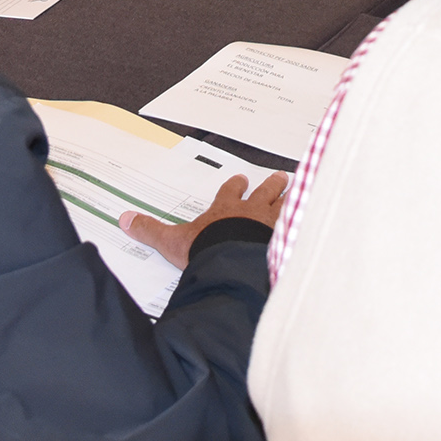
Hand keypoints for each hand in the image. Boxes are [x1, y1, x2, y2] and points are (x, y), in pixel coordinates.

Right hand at [120, 172, 289, 270]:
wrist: (233, 262)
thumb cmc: (205, 250)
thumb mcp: (172, 242)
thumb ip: (150, 230)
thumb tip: (124, 219)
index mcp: (225, 210)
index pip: (230, 192)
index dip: (235, 186)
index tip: (241, 179)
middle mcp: (251, 212)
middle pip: (264, 193)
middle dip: (271, 185)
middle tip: (280, 177)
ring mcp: (273, 225)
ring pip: (286, 205)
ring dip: (292, 197)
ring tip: (299, 188)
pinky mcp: (288, 240)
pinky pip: (301, 226)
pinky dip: (306, 222)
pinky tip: (316, 219)